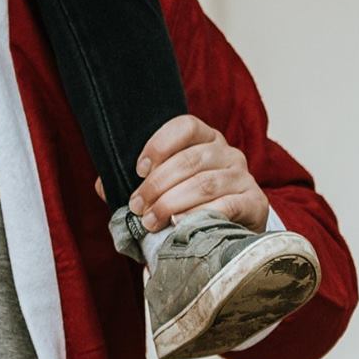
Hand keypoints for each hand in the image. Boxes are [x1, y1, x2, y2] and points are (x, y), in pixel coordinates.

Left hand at [104, 115, 269, 232]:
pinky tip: (180, 225)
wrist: (232, 233)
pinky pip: (228, 205)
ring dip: (173, 203)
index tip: (139, 169)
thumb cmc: (192, 204)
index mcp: (205, 139)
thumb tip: (103, 186)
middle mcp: (227, 152)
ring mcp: (243, 176)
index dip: (160, 144)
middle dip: (158, 184)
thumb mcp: (167, 187)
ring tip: (151, 221)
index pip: (185, 126)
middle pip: (191, 159)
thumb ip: (139, 182)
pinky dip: (200, 215)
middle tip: (137, 207)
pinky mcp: (255, 202)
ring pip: (205, 183)